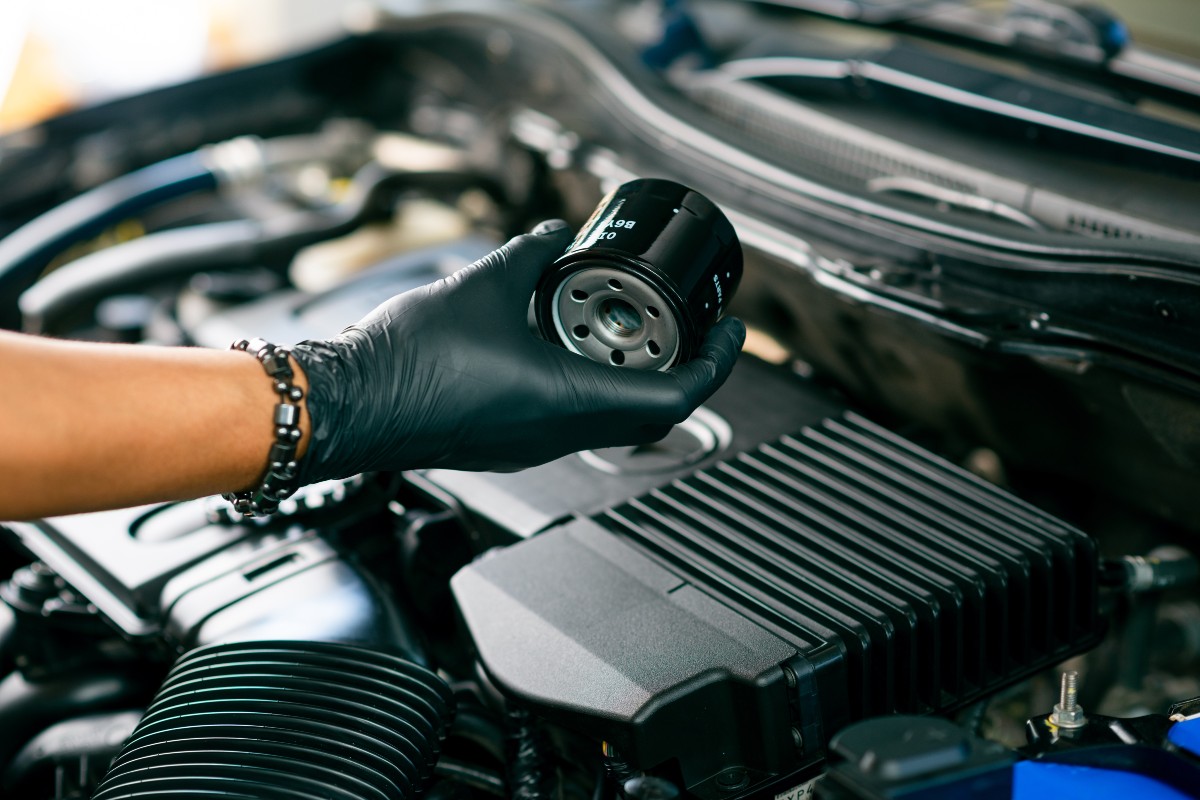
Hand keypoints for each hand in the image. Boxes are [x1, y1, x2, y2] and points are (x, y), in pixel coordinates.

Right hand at [290, 221, 745, 482]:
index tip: (729, 331)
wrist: (350, 404)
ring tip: (629, 330)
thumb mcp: (486, 285)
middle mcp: (561, 434)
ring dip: (632, 378)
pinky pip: (572, 421)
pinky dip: (590, 387)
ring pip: (612, 420)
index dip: (716, 362)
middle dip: (681, 369)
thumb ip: (533, 255)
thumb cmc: (411, 360)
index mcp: (573, 401)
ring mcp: (534, 446)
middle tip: (689, 329)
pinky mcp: (508, 443)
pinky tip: (566, 348)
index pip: (678, 395)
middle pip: (652, 413)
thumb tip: (554, 232)